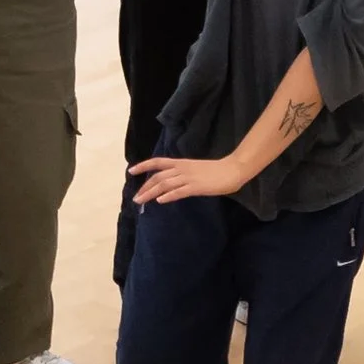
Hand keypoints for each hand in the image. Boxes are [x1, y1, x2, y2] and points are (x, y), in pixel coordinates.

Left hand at [130, 154, 248, 203]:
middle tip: (136, 197)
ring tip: (141, 201)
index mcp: (182, 163)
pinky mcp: (196, 187)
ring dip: (151, 193)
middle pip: (158, 177)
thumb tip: (173, 183)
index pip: (158, 162)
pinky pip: (179, 191)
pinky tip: (160, 200)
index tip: (131, 171)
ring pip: (165, 184)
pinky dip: (168, 196)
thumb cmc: (217, 170)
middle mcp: (182, 169)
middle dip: (145, 187)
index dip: (143, 165)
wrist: (233, 170)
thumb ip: (183, 174)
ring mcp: (189, 178)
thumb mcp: (196, 169)